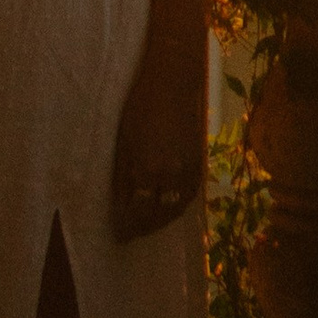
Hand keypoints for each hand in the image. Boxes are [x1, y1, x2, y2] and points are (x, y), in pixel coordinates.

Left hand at [113, 37, 206, 243]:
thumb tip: (120, 204)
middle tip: (129, 234)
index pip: (136, 210)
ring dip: (161, 221)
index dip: (126, 224)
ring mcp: (189, 170)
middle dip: (142, 228)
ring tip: (147, 226)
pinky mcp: (200, 163)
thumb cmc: (139, 107)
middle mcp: (171, 175)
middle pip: (157, 214)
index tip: (117, 233)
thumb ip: (122, 177)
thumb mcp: (123, 142)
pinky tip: (167, 210)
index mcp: (148, 169)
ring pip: (176, 208)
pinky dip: (178, 207)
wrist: (173, 83)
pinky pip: (190, 196)